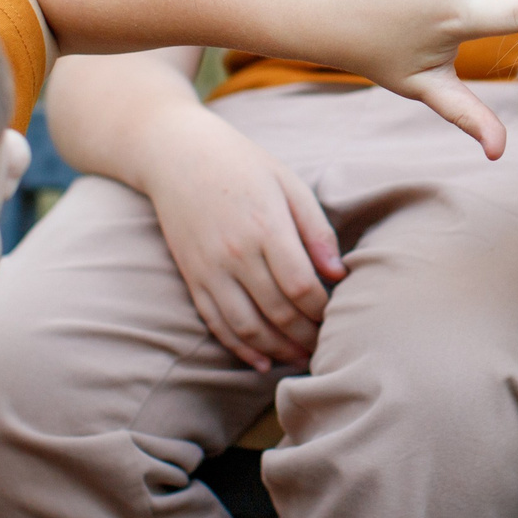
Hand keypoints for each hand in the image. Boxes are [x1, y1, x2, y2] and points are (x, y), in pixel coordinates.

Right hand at [138, 101, 343, 371]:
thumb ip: (316, 229)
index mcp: (265, 227)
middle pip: (278, 312)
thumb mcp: (288, 183)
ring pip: (247, 326)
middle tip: (327, 345)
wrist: (177, 155)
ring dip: (278, 349)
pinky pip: (216, 324)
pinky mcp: (193, 278)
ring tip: (302, 358)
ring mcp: (210, 269)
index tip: (338, 314)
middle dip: (307, 335)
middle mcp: (235, 254)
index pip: (301, 286)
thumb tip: (339, 274)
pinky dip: (240, 348)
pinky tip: (263, 361)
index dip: (323, 309)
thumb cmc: (242, 164)